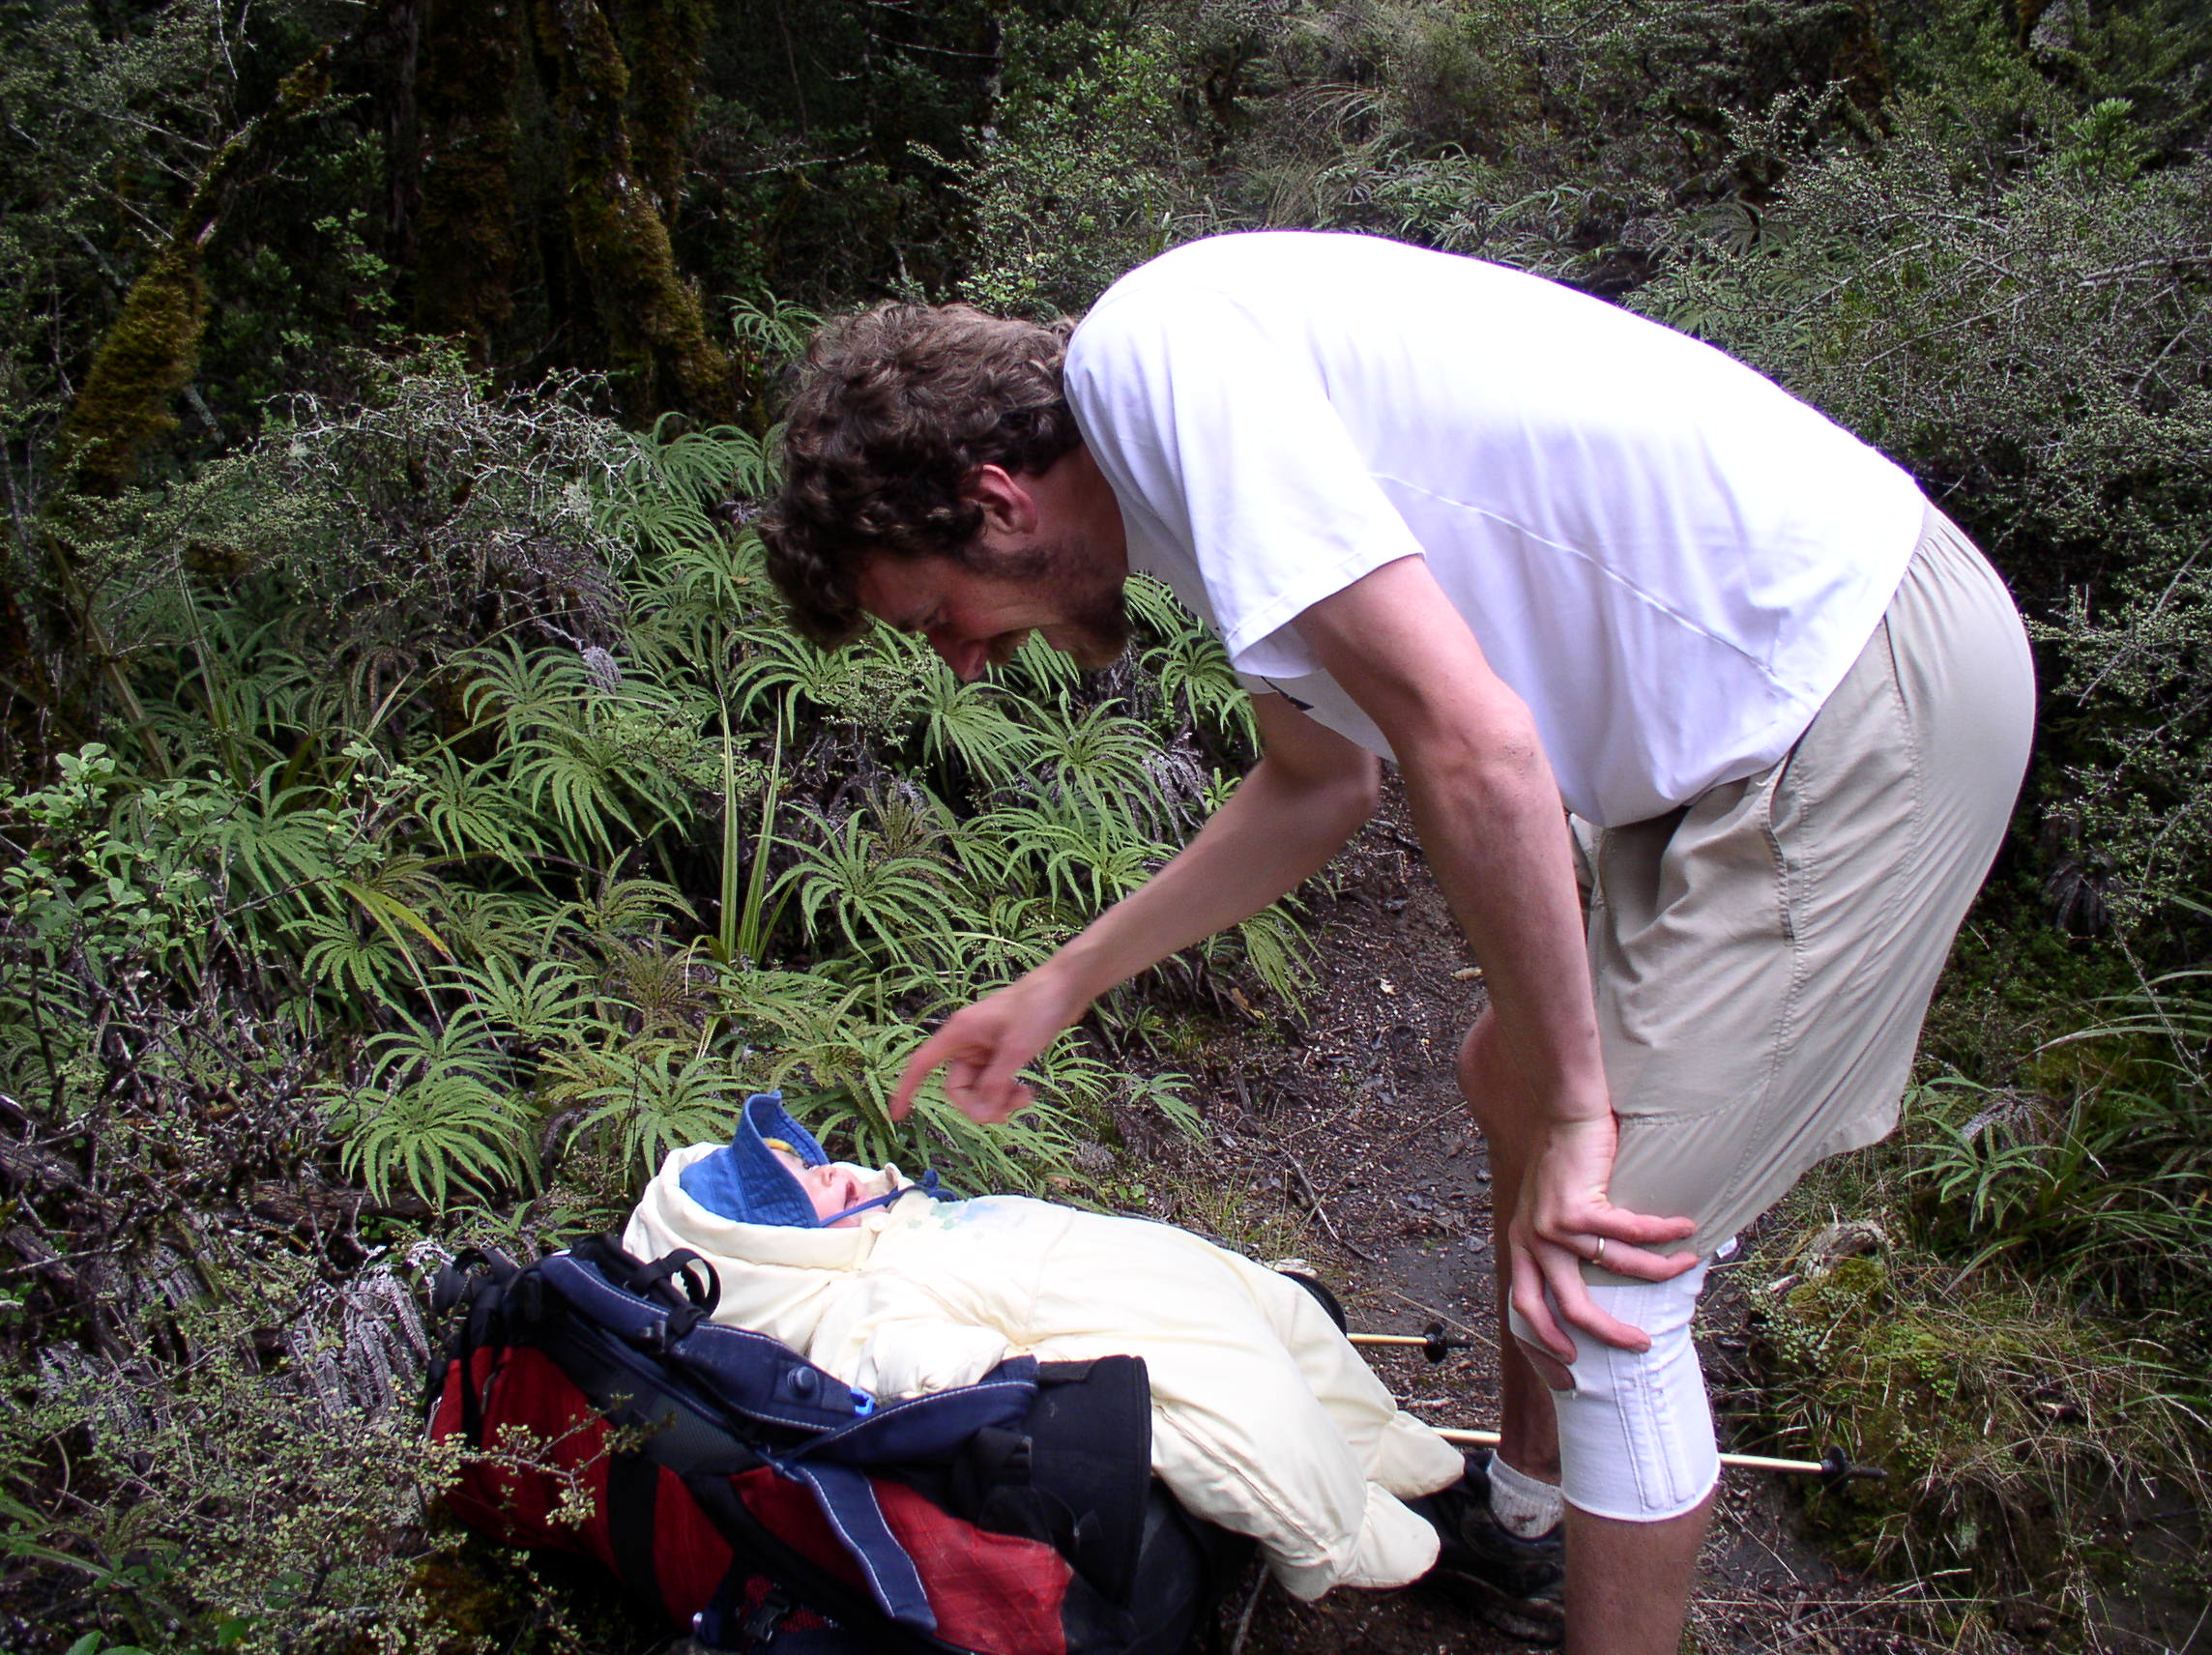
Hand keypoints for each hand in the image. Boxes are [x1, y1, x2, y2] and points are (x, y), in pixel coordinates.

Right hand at [892, 970, 1089, 1122]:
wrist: (1066, 985)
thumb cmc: (1038, 1006)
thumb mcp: (1016, 1048)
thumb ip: (996, 1081)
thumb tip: (982, 1111)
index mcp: (960, 1033)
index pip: (922, 1064)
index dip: (907, 1089)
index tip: (898, 1115)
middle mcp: (967, 1041)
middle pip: (958, 1086)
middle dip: (980, 1104)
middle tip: (1007, 1113)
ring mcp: (985, 1047)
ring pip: (980, 1087)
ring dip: (998, 1099)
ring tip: (1025, 1098)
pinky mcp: (1002, 1051)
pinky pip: (995, 1081)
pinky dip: (1007, 1091)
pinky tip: (1026, 1092)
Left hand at [1506, 1112, 1699, 1362]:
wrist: (1564, 1111)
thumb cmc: (1565, 1160)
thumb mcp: (1550, 1210)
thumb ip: (1563, 1245)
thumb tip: (1597, 1282)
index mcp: (1521, 1246)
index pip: (1525, 1310)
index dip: (1544, 1347)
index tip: (1569, 1375)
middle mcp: (1532, 1241)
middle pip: (1567, 1308)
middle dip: (1605, 1334)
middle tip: (1640, 1345)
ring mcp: (1553, 1225)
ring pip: (1613, 1269)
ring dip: (1656, 1272)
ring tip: (1685, 1267)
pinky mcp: (1578, 1205)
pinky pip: (1631, 1233)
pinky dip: (1663, 1236)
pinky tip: (1685, 1233)